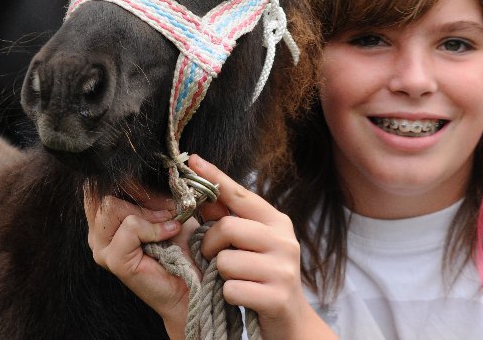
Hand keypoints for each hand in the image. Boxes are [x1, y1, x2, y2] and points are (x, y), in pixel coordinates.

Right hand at [83, 189, 197, 338]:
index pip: (97, 185)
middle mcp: (96, 232)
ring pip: (112, 207)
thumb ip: (147, 190)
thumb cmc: (179, 243)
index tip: (154, 184)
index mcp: (103, 218)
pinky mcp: (115, 260)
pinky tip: (169, 233)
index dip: (125, 178)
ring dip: (147, 212)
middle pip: (103, 192)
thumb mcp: (161, 206)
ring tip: (168, 222)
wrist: (192, 278)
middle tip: (166, 207)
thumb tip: (143, 167)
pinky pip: (130, 226)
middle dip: (138, 194)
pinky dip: (153, 227)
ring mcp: (102, 248)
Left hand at [190, 155, 337, 339]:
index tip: (192, 160)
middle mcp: (284, 240)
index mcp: (276, 221)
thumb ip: (229, 219)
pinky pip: (231, 289)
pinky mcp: (277, 297)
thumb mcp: (250, 244)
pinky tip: (242, 298)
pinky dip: (227, 296)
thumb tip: (203, 194)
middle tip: (214, 258)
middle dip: (210, 245)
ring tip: (235, 280)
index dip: (214, 176)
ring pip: (225, 261)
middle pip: (227, 227)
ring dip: (220, 275)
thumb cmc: (263, 276)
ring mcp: (284, 269)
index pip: (240, 194)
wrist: (290, 322)